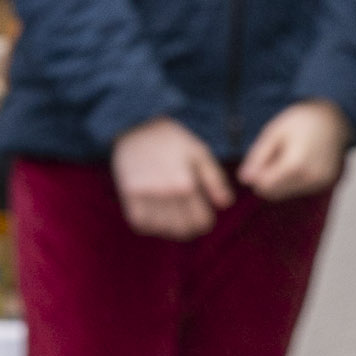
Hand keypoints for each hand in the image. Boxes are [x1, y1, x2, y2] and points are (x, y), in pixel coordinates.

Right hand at [111, 117, 231, 236]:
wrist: (134, 125)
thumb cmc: (171, 140)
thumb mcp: (198, 152)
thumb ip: (215, 180)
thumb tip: (225, 205)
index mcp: (185, 184)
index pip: (202, 222)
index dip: (205, 218)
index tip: (201, 209)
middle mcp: (165, 193)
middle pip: (184, 230)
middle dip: (189, 223)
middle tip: (185, 208)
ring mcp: (146, 198)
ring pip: (165, 230)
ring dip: (170, 223)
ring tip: (169, 204)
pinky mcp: (129, 199)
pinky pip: (144, 225)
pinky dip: (150, 221)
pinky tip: (153, 205)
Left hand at [238, 98, 351, 200]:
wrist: (334, 118)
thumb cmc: (301, 121)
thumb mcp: (275, 132)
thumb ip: (258, 156)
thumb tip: (244, 179)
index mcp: (295, 165)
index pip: (265, 186)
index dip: (258, 174)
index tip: (263, 157)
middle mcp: (310, 179)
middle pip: (275, 194)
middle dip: (270, 178)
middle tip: (277, 155)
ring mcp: (320, 184)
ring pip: (288, 194)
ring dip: (283, 180)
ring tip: (292, 155)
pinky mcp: (327, 185)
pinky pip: (302, 190)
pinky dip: (296, 179)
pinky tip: (303, 161)